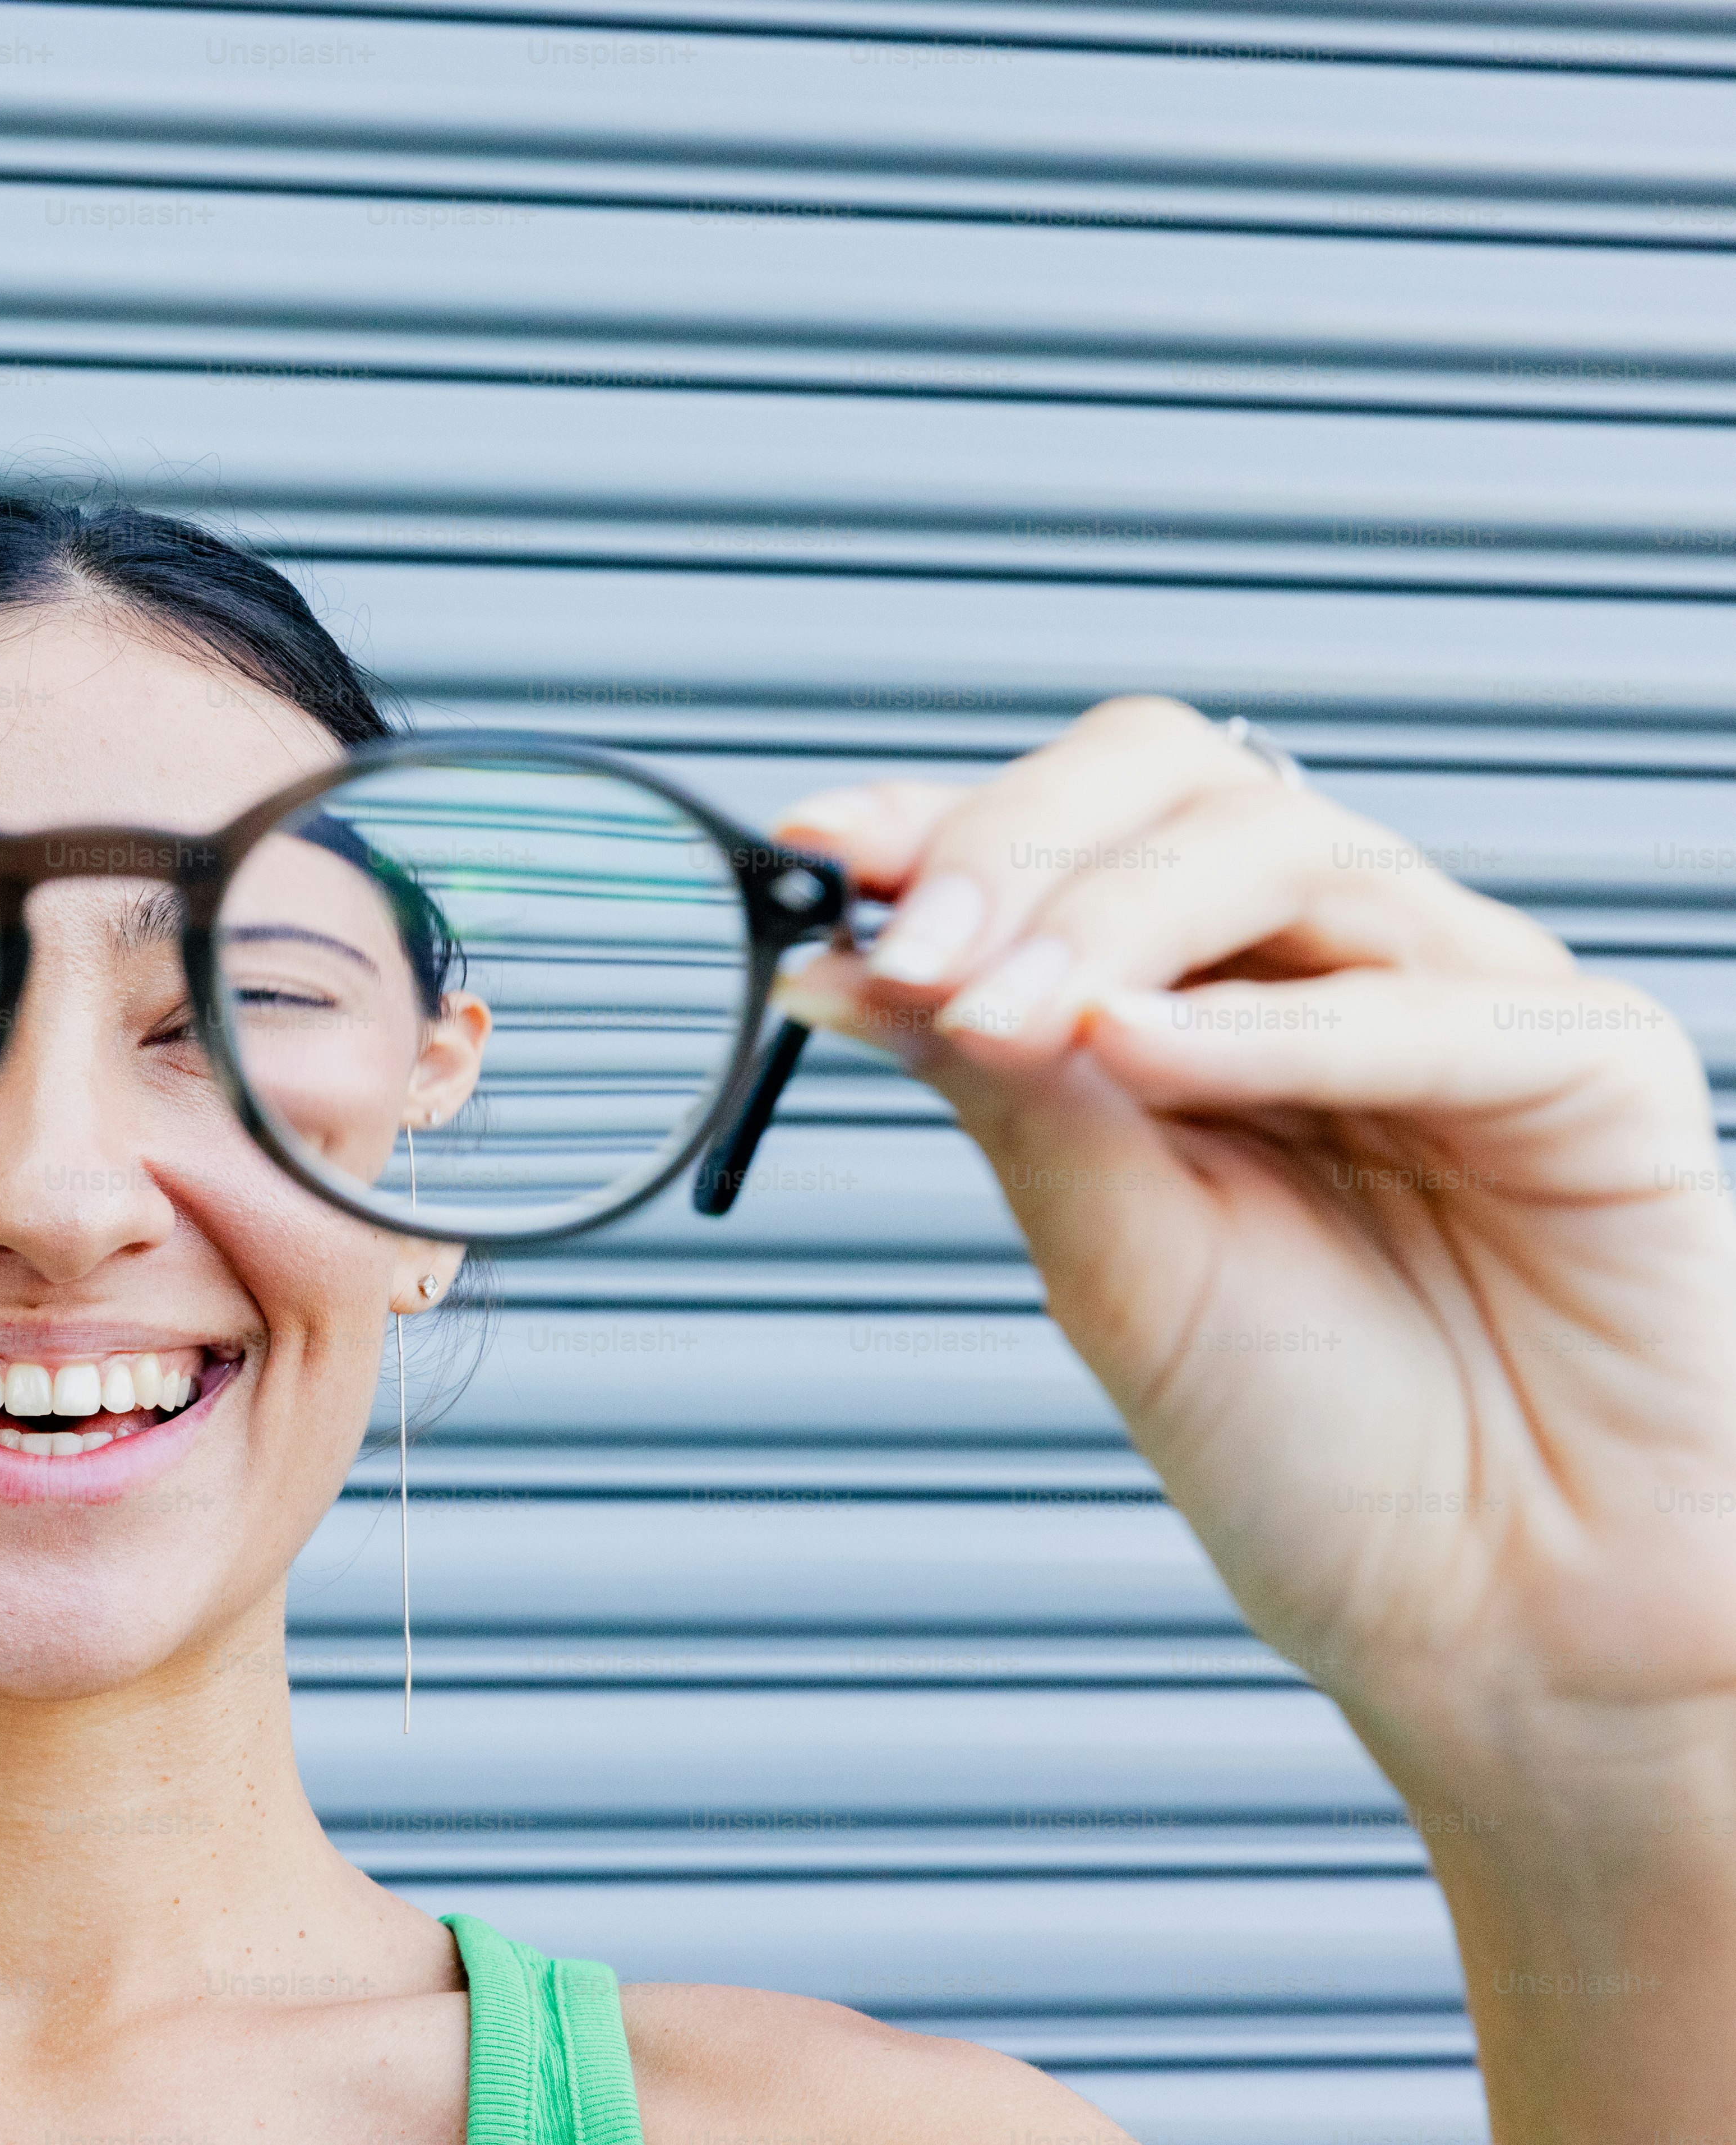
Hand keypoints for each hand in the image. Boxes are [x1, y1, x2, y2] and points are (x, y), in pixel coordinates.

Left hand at [772, 696, 1735, 1776]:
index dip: (941, 822)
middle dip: (1017, 850)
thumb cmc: (1315, 1448)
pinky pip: (1418, 1007)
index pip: (1073, 830)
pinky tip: (1133, 1044)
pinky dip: (1257, 1026)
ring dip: (1108, 919)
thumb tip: (836, 966)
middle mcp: (1334, 965)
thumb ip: (1006, 1097)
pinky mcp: (1593, 1063)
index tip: (810, 848)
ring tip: (992, 1007)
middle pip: (1176, 786)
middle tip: (907, 948)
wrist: (1492, 1617)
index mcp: (1212, 993)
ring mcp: (1469, 993)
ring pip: (1284, 853)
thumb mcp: (1109, 1257)